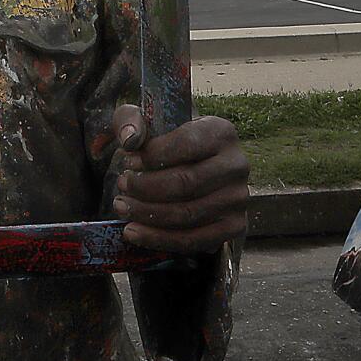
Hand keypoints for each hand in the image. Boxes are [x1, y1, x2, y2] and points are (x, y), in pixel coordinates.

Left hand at [110, 104, 248, 253]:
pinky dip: (159, 239)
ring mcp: (239, 198)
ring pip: (188, 214)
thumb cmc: (169, 143)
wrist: (196, 167)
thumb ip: (132, 121)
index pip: (185, 145)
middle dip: (145, 188)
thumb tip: (130, 140)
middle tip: (121, 187)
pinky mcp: (234, 226)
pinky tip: (134, 232)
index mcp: (221, 132)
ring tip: (122, 207)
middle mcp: (237, 165)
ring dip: (147, 215)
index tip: (128, 162)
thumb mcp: (148, 122)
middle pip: (186, 183)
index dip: (151, 156)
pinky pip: (194, 239)